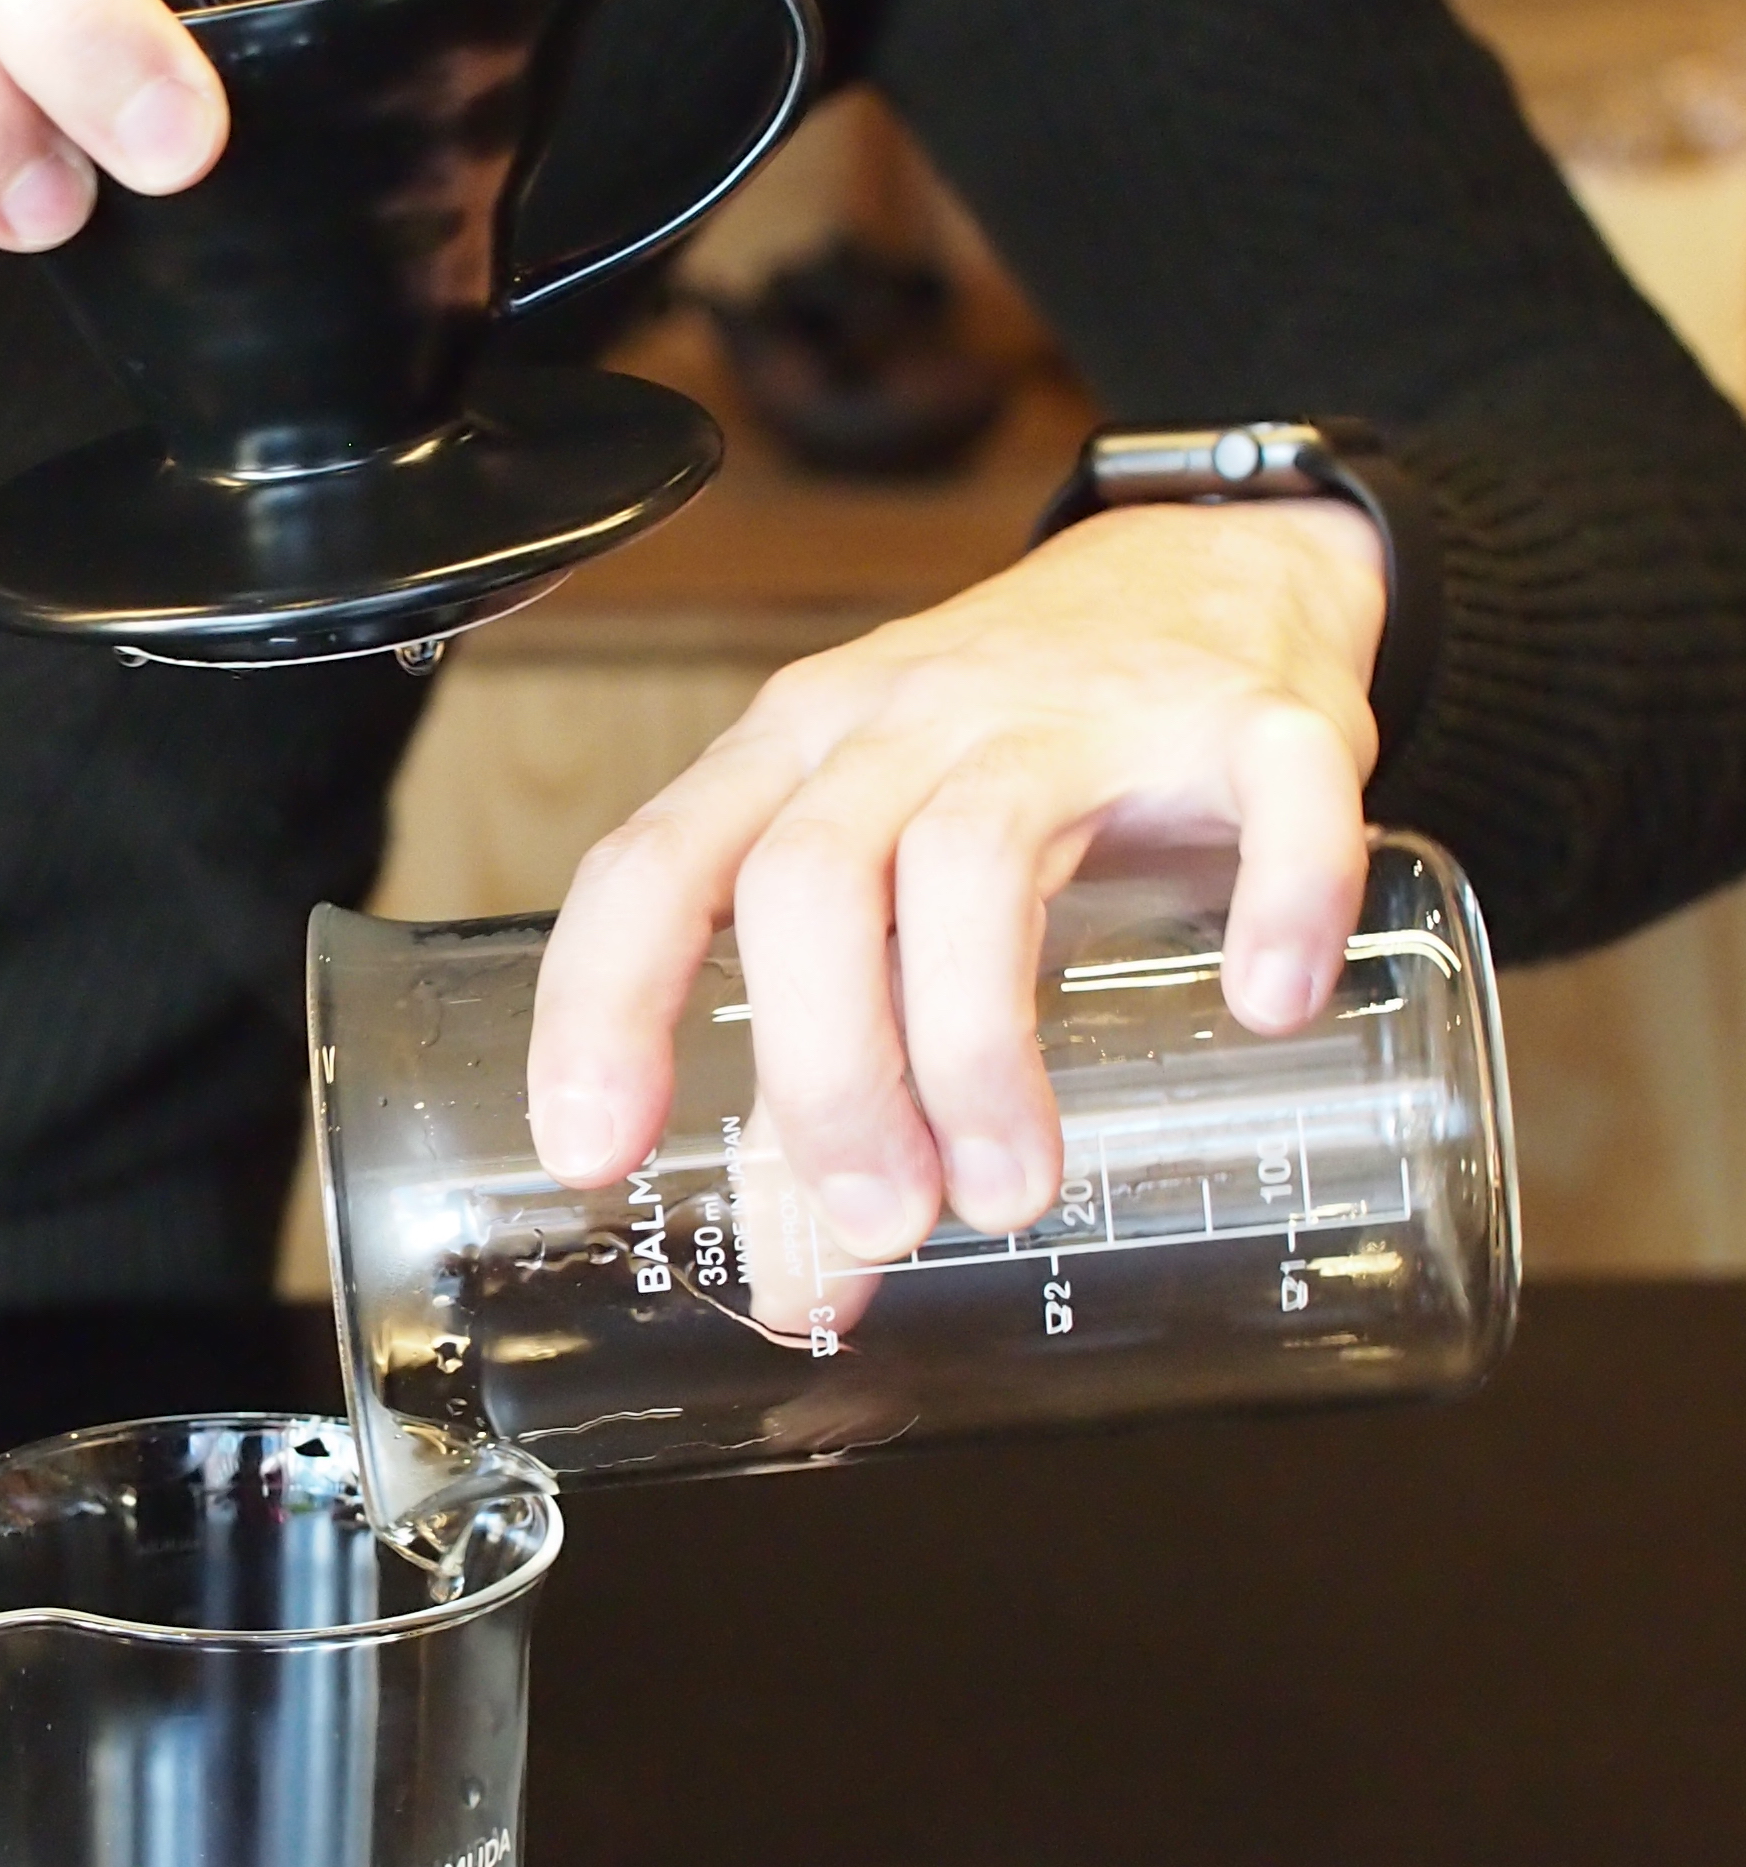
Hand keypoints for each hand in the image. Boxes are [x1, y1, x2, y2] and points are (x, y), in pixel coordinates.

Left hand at [527, 498, 1386, 1253]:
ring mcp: (1074, 710)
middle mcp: (908, 719)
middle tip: (882, 1222)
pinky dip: (1273, 899)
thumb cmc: (1014, 759)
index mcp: (793, 757)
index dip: (603, 1008)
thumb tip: (802, 1294)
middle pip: (812, 882)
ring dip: (978, 1047)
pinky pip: (1263, 789)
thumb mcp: (890, 891)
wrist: (1209, 572)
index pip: (654, 867)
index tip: (594, 1154)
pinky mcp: (1245, 714)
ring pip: (980, 855)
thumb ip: (831, 1084)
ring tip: (1006, 1191)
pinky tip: (1263, 1004)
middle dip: (828, 1075)